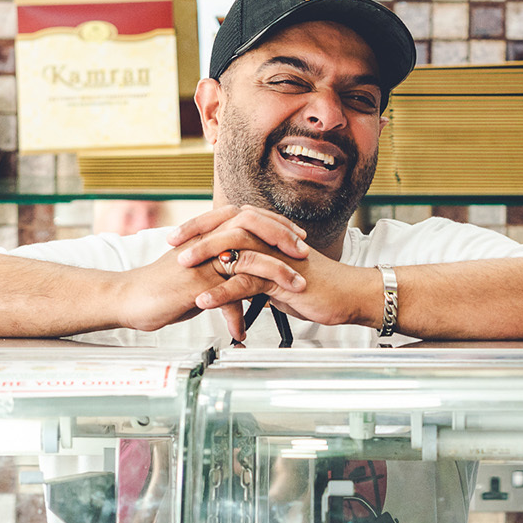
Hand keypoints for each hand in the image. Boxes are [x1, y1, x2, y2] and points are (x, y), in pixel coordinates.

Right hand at [109, 206, 310, 339]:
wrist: (129, 298)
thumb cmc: (163, 287)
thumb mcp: (202, 275)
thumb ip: (225, 273)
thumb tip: (247, 287)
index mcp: (210, 234)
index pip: (251, 217)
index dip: (277, 225)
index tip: (298, 238)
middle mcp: (207, 241)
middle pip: (253, 223)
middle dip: (283, 237)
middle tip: (304, 253)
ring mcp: (202, 260)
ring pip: (248, 254)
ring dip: (277, 271)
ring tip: (296, 288)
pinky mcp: (196, 282)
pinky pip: (228, 292)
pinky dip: (241, 313)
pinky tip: (244, 331)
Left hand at [168, 204, 380, 333]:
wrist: (350, 295)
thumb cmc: (320, 287)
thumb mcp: (280, 278)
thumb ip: (258, 273)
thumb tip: (237, 279)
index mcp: (269, 237)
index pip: (230, 222)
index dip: (203, 226)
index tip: (179, 234)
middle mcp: (272, 240)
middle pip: (227, 226)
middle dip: (196, 233)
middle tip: (172, 242)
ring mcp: (277, 256)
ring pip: (235, 248)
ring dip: (205, 256)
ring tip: (181, 265)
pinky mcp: (283, 277)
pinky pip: (247, 281)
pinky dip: (222, 291)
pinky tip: (204, 300)